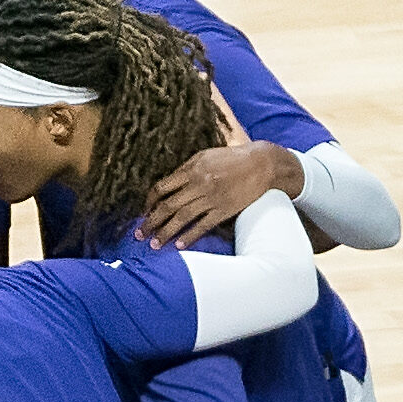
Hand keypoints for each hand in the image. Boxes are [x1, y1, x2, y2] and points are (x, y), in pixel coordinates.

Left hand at [144, 137, 300, 250]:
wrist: (263, 164)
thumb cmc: (232, 158)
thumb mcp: (206, 155)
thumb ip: (186, 168)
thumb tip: (167, 184)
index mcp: (192, 168)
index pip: (162, 188)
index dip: (149, 202)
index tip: (142, 212)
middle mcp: (199, 184)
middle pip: (168, 206)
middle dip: (151, 222)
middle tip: (139, 234)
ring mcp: (212, 198)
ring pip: (182, 218)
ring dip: (165, 233)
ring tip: (154, 245)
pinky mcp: (224, 210)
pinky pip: (203, 226)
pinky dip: (190, 236)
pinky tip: (179, 246)